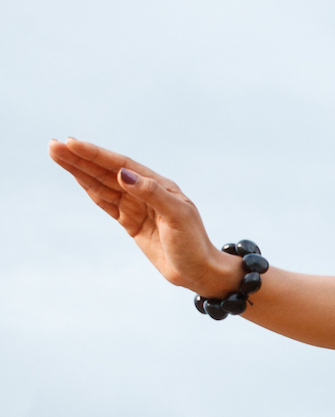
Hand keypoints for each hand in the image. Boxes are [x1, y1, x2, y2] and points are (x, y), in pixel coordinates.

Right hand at [48, 139, 242, 296]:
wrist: (199, 272)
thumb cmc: (193, 244)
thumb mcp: (177, 217)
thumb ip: (152, 193)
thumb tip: (124, 174)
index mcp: (159, 185)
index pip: (121, 165)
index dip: (95, 155)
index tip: (71, 144)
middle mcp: (146, 192)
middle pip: (107, 171)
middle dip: (80, 159)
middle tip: (53, 146)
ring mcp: (137, 207)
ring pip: (102, 185)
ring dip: (80, 171)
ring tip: (57, 156)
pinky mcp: (131, 223)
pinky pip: (107, 203)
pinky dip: (90, 190)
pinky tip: (77, 177)